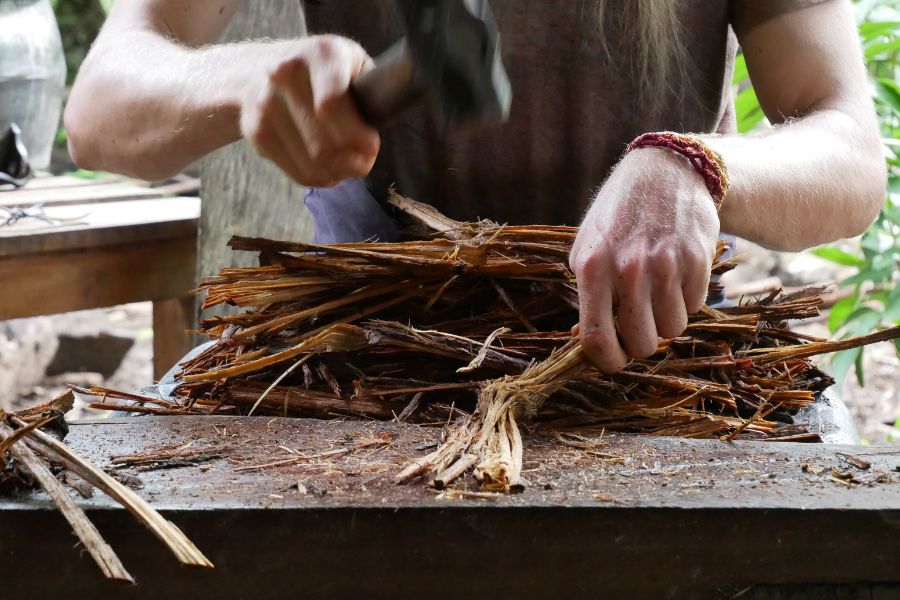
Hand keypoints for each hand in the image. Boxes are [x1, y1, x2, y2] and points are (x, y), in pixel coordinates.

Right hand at [240, 35, 379, 186]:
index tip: (372, 147)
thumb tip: (369, 145)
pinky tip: (328, 167)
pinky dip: (319, 177)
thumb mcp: (354, 66)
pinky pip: (297, 173)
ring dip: (338, 173)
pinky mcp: (254, 131)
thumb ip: (371, 96)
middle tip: (364, 161)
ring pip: (312, 164)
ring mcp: (264, 103)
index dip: (356, 135)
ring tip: (348, 164)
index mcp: (320, 53)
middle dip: (352, 162)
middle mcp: (285, 73)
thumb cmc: (324, 73)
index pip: (331, 104)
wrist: (260, 68)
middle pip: (323, 144)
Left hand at [569, 147, 720, 372]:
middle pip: (642, 343)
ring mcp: (666, 264)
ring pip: (672, 329)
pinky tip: (676, 274)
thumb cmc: (618, 216)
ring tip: (656, 292)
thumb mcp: (588, 248)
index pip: (597, 338)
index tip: (614, 362)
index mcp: (592, 268)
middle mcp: (628, 269)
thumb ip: (586, 294)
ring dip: (666, 319)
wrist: (665, 171)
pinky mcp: (697, 259)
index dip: (607, 361)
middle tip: (638, 324)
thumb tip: (582, 340)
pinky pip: (696, 306)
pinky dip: (687, 299)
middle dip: (641, 342)